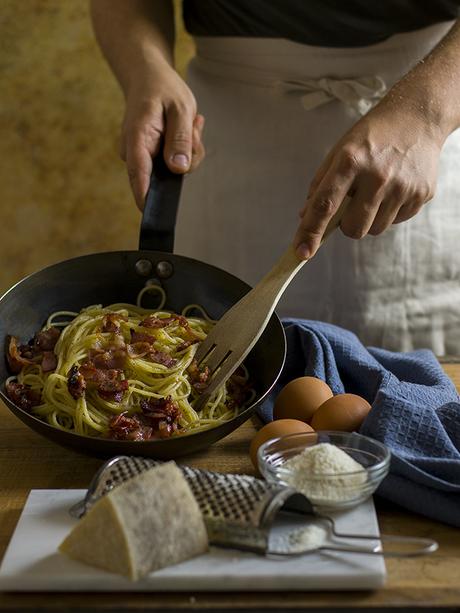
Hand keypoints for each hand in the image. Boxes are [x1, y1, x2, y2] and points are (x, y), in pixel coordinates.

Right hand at [120, 60, 204, 208]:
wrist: (148, 77)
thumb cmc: (162, 89)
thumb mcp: (180, 109)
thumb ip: (180, 139)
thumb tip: (178, 169)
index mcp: (137, 139)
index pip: (139, 174)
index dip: (146, 197)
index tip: (152, 214)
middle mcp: (135, 152)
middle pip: (166, 176)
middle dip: (188, 157)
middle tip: (194, 127)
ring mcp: (143, 157)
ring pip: (175, 171)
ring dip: (191, 149)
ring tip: (190, 122)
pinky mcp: (154, 158)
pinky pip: (177, 164)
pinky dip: (188, 148)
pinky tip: (188, 127)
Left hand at [294, 99, 444, 258]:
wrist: (417, 117)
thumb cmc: (372, 137)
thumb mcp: (340, 151)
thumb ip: (321, 184)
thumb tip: (305, 217)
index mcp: (350, 161)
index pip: (324, 205)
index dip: (311, 231)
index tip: (302, 252)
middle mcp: (377, 176)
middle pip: (354, 229)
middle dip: (348, 224)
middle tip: (353, 203)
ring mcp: (403, 187)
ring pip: (375, 229)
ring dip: (370, 218)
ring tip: (377, 190)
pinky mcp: (422, 194)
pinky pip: (396, 221)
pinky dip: (390, 211)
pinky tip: (394, 188)